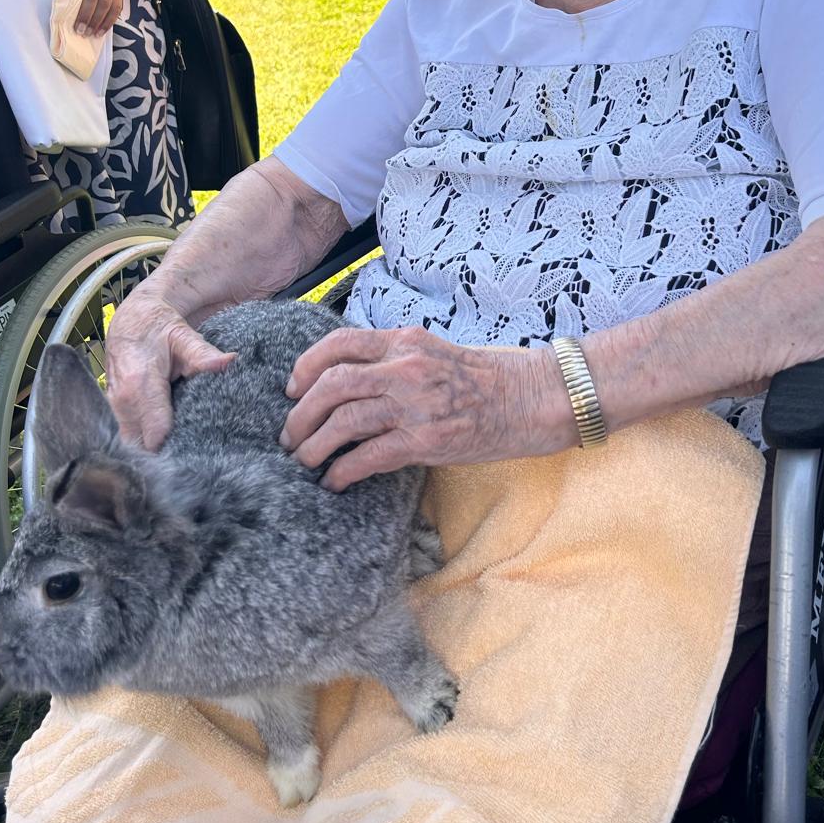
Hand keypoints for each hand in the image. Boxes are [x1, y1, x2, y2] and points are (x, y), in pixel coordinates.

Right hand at [106, 288, 234, 449]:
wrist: (130, 320)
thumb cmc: (157, 328)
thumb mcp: (182, 337)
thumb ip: (203, 355)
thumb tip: (230, 362)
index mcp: (140, 385)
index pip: (156, 434)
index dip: (177, 449)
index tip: (200, 454)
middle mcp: (122, 402)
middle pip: (143, 447)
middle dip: (166, 456)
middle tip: (195, 458)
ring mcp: (114, 409)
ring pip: (133, 446)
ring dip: (153, 452)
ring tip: (182, 455)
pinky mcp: (113, 412)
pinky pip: (127, 437)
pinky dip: (143, 444)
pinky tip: (164, 445)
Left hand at [279, 326, 576, 489]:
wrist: (533, 398)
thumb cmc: (487, 378)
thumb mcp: (435, 353)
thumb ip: (395, 360)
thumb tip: (349, 381)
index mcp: (405, 341)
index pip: (339, 344)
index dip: (305, 367)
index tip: (292, 388)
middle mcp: (406, 368)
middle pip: (331, 385)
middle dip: (300, 414)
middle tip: (290, 435)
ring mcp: (416, 404)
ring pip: (343, 422)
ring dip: (314, 445)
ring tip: (304, 461)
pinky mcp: (427, 441)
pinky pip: (369, 457)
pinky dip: (342, 471)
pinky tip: (334, 481)